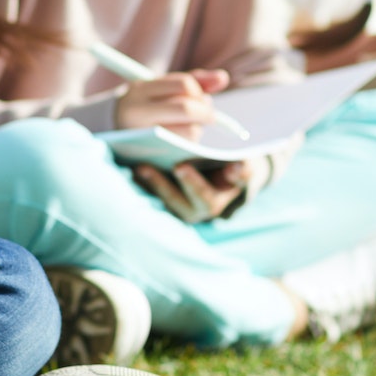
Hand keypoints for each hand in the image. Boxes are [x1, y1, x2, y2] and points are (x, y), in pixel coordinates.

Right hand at [116, 68, 231, 139]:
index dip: (200, 92)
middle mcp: (136, 111)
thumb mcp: (161, 88)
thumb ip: (194, 81)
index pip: (184, 84)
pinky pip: (184, 148)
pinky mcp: (151, 155)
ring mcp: (142, 135)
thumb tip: (223, 78)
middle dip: (205, 113)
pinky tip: (183, 140)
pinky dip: (191, 142)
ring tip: (190, 127)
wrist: (112, 132)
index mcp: (139, 89)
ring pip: (189, 130)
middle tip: (210, 117)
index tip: (202, 99)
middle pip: (187, 108)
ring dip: (198, 129)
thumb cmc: (146, 105)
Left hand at [133, 158, 259, 223]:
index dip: (193, 184)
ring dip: (148, 184)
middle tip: (145, 167)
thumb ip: (244, 171)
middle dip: (162, 185)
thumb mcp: (245, 169)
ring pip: (160, 200)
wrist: (228, 173)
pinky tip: (129, 165)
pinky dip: (140, 182)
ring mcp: (177, 206)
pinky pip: (149, 194)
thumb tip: (236, 167)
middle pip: (176, 202)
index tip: (180, 167)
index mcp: (214, 202)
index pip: (204, 198)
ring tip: (137, 166)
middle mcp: (194, 210)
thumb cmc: (236, 167)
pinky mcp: (163, 199)